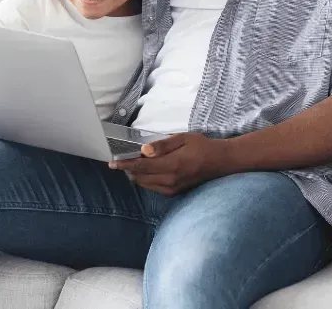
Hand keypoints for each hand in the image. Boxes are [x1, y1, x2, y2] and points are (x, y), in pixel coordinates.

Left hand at [109, 133, 226, 195]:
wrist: (220, 162)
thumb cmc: (201, 146)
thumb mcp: (183, 139)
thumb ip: (163, 145)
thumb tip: (144, 151)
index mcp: (172, 165)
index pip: (142, 166)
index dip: (125, 164)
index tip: (112, 162)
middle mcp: (170, 180)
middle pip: (140, 177)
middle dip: (129, 169)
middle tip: (121, 159)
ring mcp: (172, 188)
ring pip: (145, 184)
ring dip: (136, 175)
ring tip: (132, 164)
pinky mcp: (175, 192)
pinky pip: (154, 188)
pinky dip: (146, 180)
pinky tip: (147, 172)